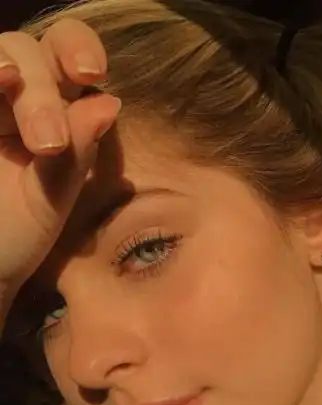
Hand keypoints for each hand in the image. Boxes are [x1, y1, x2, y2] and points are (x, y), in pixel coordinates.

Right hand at [0, 19, 120, 302]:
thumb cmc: (14, 236)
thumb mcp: (50, 199)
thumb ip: (74, 154)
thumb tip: (108, 102)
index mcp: (50, 108)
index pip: (66, 53)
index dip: (78, 47)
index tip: (92, 74)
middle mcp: (11, 97)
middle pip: (27, 51)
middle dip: (42, 91)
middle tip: (48, 143)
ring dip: (10, 78)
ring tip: (20, 107)